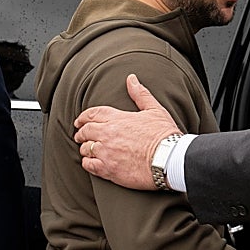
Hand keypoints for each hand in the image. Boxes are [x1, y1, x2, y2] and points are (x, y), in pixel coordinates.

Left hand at [74, 74, 180, 188]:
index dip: (83, 117)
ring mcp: (107, 152)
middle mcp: (108, 134)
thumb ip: (140, 94)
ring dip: (86, 149)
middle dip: (82, 133)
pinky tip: (91, 163)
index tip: (80, 121)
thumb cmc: (164, 135)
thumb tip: (131, 79)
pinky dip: (88, 163)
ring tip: (88, 150)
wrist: (169, 159)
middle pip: (85, 131)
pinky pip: (89, 165)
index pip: (92, 114)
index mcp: (117, 118)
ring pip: (86, 149)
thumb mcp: (155, 110)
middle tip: (81, 136)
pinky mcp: (109, 169)